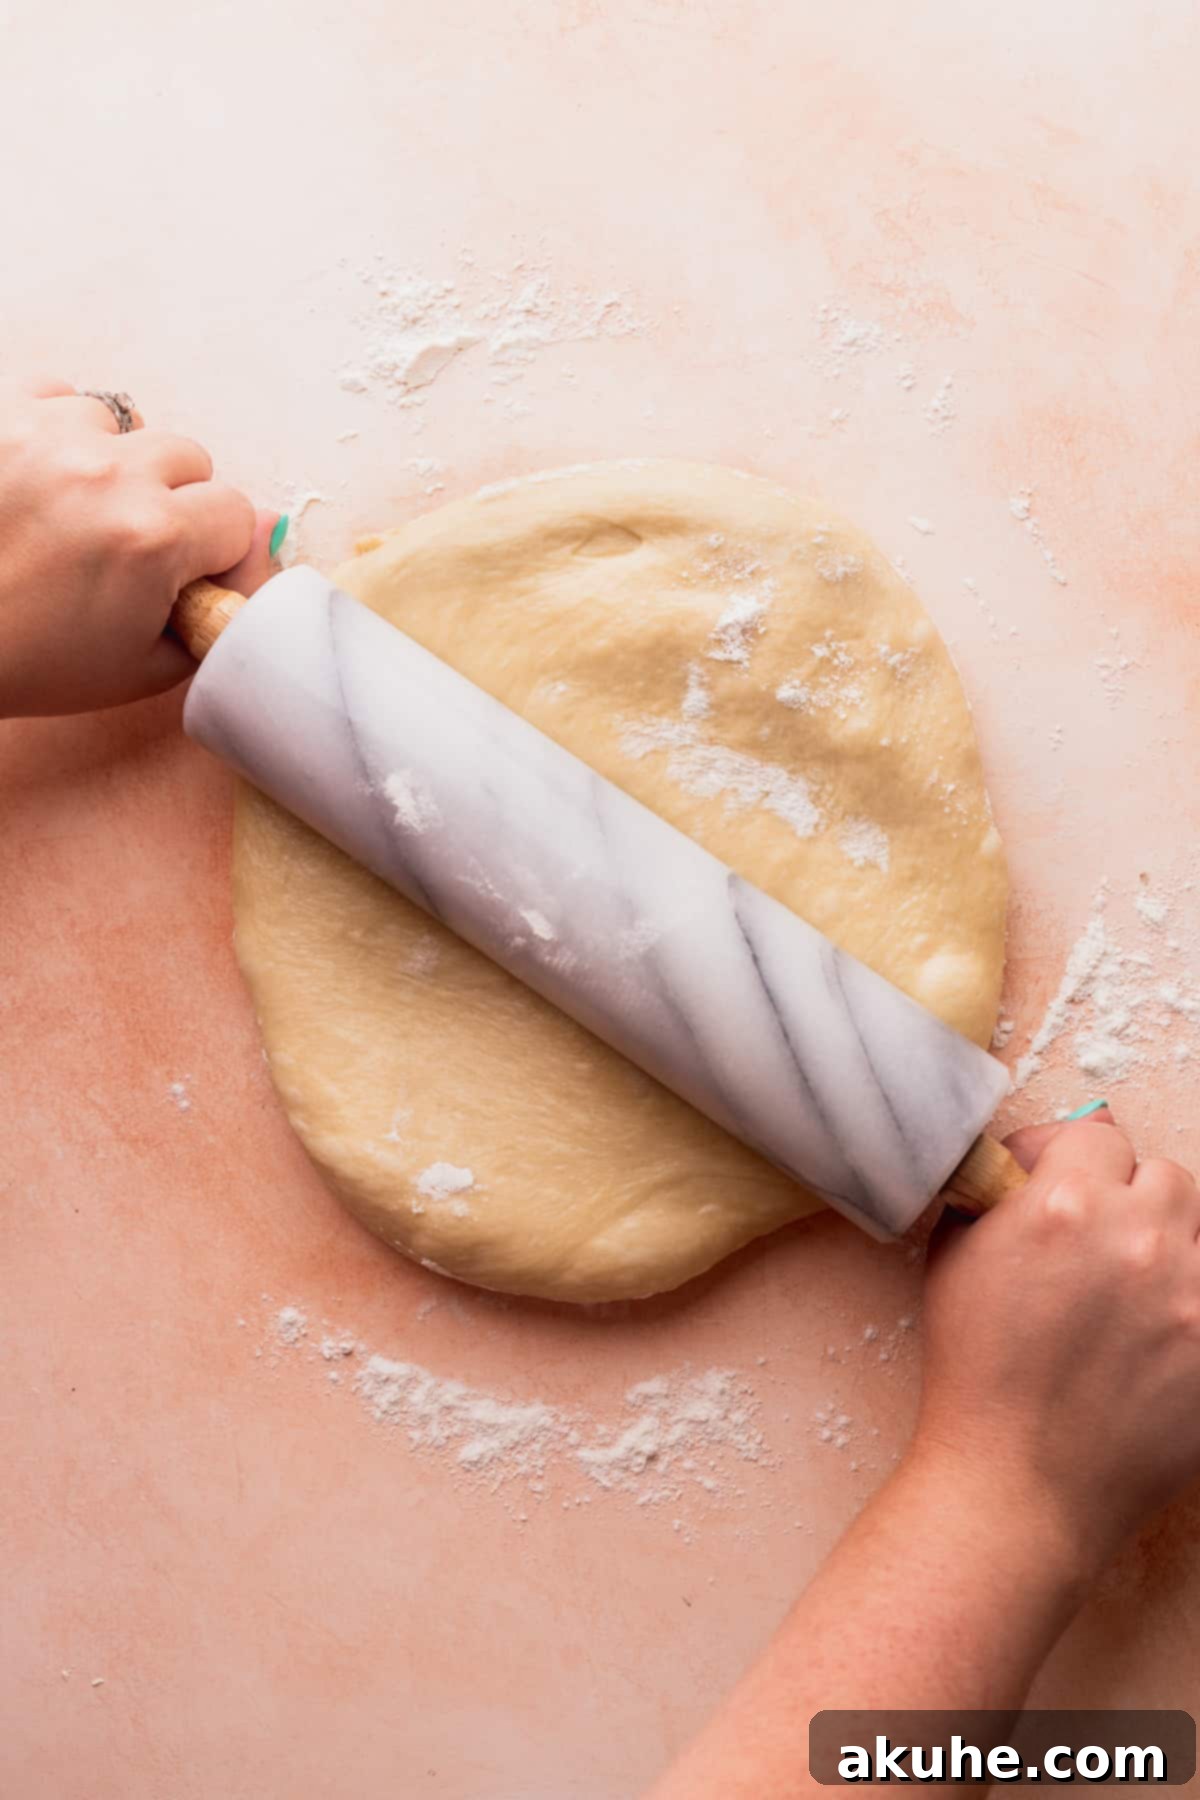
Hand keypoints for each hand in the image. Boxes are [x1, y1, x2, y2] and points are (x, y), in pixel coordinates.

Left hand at [0, 374, 278, 716]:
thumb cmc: (29, 662)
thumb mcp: (143, 667)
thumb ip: (216, 611)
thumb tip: (260, 543)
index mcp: (153, 537)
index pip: (236, 512)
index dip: (217, 550)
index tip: (189, 574)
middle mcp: (107, 473)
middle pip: (188, 457)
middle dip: (172, 501)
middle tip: (130, 545)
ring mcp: (47, 434)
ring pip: (123, 424)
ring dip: (111, 463)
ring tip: (73, 512)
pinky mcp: (0, 413)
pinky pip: (59, 395)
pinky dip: (57, 432)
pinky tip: (39, 479)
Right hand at [917, 1109, 1199, 1576]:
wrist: (1018, 1482)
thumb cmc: (976, 1375)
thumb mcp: (953, 1260)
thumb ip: (992, 1198)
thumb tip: (1020, 1170)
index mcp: (1065, 1206)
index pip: (1095, 1137)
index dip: (1065, 1159)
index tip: (1051, 1183)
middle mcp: (1138, 1239)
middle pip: (1163, 1176)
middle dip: (1127, 1197)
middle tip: (1096, 1239)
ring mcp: (1192, 1296)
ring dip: (1168, 1243)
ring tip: (1133, 1283)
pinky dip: (1189, 1300)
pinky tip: (1159, 1327)